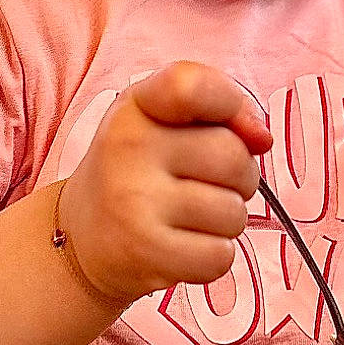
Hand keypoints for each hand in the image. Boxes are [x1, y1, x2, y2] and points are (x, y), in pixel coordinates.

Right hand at [59, 61, 273, 308]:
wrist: (81, 236)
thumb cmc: (141, 170)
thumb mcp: (167, 121)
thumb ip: (223, 109)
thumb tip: (263, 138)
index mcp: (138, 106)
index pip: (192, 86)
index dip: (229, 106)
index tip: (222, 125)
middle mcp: (129, 147)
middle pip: (235, 158)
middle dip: (238, 179)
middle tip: (204, 184)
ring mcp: (134, 201)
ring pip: (234, 215)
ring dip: (224, 223)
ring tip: (187, 218)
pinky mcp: (144, 252)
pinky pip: (220, 257)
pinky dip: (210, 258)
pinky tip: (180, 248)